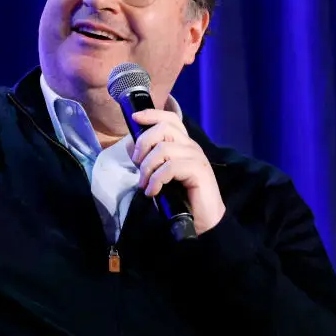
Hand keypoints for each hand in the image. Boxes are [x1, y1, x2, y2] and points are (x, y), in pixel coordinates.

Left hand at [130, 109, 225, 234]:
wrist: (204, 221)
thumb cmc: (182, 197)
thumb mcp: (161, 174)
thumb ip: (150, 159)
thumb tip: (131, 147)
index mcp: (184, 144)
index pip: (170, 118)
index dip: (152, 114)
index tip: (135, 118)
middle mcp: (191, 146)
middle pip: (163, 128)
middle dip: (143, 143)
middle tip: (137, 164)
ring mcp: (196, 157)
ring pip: (163, 149)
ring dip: (147, 168)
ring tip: (145, 184)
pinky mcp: (199, 171)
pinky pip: (170, 168)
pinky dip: (156, 180)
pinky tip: (153, 192)